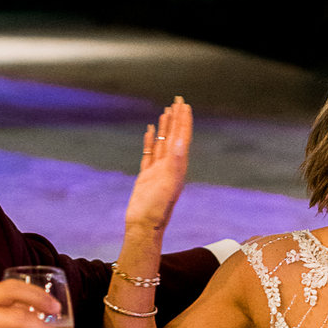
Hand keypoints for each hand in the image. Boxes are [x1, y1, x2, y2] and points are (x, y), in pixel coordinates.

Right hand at [124, 99, 191, 233]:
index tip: (184, 104)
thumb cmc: (156, 209)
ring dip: (165, 127)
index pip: (182, 137)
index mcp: (178, 166)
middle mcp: (171, 166)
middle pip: (174, 136)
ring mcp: (158, 170)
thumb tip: (180, 142)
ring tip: (166, 111)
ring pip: (162, 143)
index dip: (183, 120)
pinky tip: (150, 130)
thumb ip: (174, 163)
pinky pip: (149, 153)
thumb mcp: (167, 184)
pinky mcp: (146, 176)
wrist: (143, 227)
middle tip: (178, 100)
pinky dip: (150, 140)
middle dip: (176, 118)